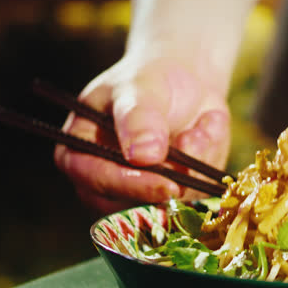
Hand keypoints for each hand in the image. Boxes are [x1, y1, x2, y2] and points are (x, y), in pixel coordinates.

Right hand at [54, 55, 230, 213]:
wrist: (184, 82)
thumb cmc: (150, 80)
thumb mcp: (140, 88)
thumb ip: (138, 117)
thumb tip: (143, 154)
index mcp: (78, 153)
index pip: (96, 181)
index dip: (132, 185)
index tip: (167, 183)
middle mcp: (102, 183)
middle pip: (131, 208)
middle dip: (172, 179)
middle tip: (195, 138)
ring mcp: (137, 195)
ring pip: (170, 204)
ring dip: (196, 164)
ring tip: (200, 124)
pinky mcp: (171, 198)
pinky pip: (197, 195)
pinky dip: (210, 161)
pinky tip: (205, 130)